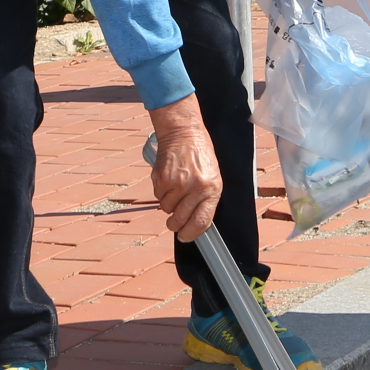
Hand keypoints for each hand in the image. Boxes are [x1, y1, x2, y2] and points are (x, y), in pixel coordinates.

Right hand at [148, 96, 221, 241]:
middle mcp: (195, 188)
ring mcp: (177, 184)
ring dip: (169, 203)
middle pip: (180, 219)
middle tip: (174, 223)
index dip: (192, 234)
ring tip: (175, 187)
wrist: (184, 132)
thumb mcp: (212, 176)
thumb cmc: (200, 154)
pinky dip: (161, 192)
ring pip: (167, 208)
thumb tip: (195, 223)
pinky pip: (158, 196)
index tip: (186, 237)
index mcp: (211, 189)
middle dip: (175, 224)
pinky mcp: (161, 178)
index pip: (202, 221)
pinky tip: (168, 178)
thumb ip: (205, 199)